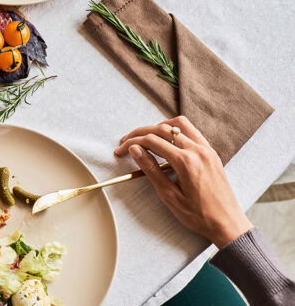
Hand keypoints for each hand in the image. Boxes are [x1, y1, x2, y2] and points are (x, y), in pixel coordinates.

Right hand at [114, 116, 252, 248]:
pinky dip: (176, 131)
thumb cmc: (199, 215)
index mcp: (186, 161)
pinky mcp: (211, 153)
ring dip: (159, 127)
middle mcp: (197, 150)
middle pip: (162, 129)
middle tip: (126, 141)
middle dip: (141, 133)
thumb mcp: (169, 196)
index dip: (132, 143)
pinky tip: (167, 141)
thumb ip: (151, 169)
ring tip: (146, 137)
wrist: (227, 223)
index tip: (120, 150)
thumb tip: (135, 150)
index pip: (152, 141)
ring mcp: (207, 150)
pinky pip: (192, 132)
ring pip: (179, 125)